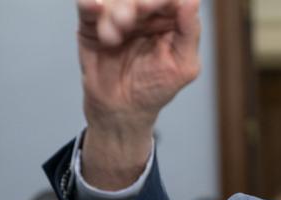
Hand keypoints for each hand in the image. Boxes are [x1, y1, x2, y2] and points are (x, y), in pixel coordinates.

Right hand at [78, 0, 199, 131]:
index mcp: (171, 18)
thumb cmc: (156, 88)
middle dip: (133, 5)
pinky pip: (87, 6)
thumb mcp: (182, 65)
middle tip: (127, 22)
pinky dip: (89, 4)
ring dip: (113, 14)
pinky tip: (94, 6)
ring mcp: (118, 15)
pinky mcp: (92, 24)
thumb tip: (192, 0)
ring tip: (112, 39)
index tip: (149, 6)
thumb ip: (189, 32)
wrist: (122, 109)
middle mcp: (145, 12)